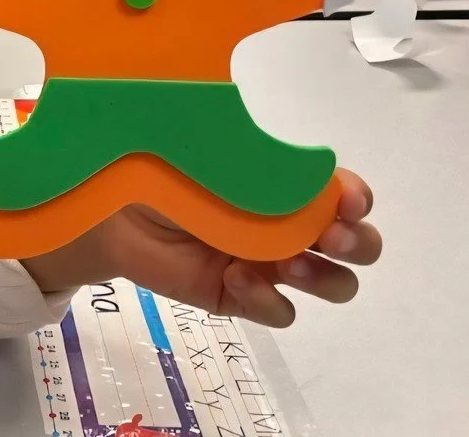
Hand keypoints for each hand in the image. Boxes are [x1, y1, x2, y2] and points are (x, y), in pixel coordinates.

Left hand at [26, 169, 381, 328]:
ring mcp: (269, 265)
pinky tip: (237, 277)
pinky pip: (280, 312)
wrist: (110, 207)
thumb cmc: (162, 170)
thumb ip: (255, 160)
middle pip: (357, 247)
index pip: (346, 194)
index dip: (357, 199)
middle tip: (330, 238)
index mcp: (288, 186)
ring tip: (290, 265)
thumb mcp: (211, 156)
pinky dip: (268, 300)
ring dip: (325, 278)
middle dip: (356, 243)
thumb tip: (296, 160)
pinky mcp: (241, 297)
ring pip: (332, 284)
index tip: (347, 200)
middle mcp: (289, 226)